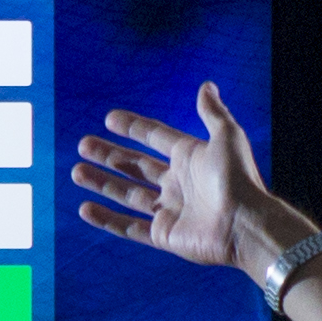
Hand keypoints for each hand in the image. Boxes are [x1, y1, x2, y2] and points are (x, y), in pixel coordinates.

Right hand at [69, 82, 295, 271]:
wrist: (245, 224)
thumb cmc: (238, 179)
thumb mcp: (227, 136)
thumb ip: (212, 112)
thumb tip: (206, 85)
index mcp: (190, 157)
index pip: (155, 137)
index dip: (133, 127)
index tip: (109, 118)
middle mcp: (177, 183)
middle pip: (136, 165)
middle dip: (109, 155)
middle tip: (83, 144)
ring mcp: (169, 210)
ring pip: (127, 194)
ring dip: (102, 182)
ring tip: (77, 171)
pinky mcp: (164, 235)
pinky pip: (129, 227)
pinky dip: (106, 219)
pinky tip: (85, 208)